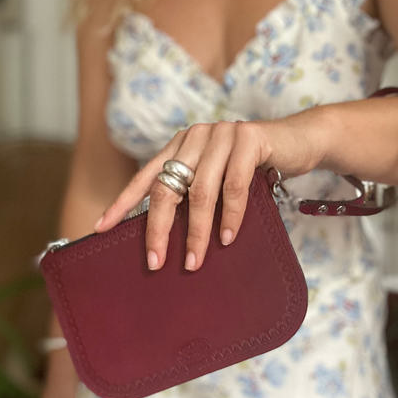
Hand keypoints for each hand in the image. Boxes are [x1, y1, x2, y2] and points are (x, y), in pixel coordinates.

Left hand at [94, 112, 326, 271]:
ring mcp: (221, 134)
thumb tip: (171, 239)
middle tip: (154, 262)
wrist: (296, 142)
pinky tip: (227, 238)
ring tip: (193, 262)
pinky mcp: (249, 138)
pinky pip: (234, 186)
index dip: (122, 203)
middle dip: (157, 229)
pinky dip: (230, 216)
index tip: (101, 228)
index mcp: (180, 146)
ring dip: (196, 232)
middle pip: (167, 188)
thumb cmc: (253, 169)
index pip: (145, 177)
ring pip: (200, 192)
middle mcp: (194, 137)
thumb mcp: (217, 181)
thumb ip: (195, 196)